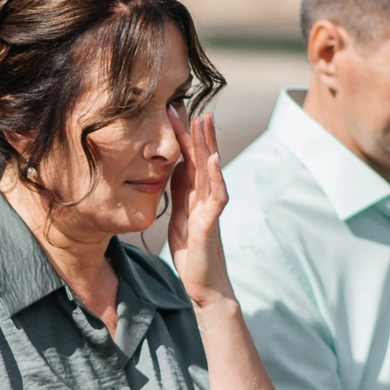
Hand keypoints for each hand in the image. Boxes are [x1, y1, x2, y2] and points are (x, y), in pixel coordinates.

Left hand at [163, 110, 231, 305]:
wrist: (205, 285)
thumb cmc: (193, 252)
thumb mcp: (180, 216)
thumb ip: (179, 193)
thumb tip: (173, 167)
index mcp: (194, 195)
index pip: (189, 159)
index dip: (183, 136)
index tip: (172, 111)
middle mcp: (205, 197)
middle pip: (202, 158)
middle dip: (198, 132)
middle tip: (193, 103)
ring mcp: (210, 209)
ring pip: (211, 171)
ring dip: (209, 145)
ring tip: (206, 121)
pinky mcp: (210, 224)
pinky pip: (216, 197)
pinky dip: (217, 177)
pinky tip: (214, 160)